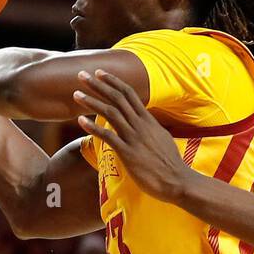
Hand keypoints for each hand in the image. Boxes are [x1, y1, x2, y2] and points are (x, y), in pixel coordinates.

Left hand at [74, 69, 187, 203]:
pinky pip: (107, 136)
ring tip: (76, 94)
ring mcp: (134, 137)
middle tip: (81, 75)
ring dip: (91, 102)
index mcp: (148, 119)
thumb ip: (150, 128)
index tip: (99, 73)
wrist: (176, 180)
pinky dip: (93, 127)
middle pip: (117, 97)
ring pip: (110, 112)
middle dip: (98, 85)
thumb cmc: (169, 163)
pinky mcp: (128, 153)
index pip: (129, 93)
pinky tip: (80, 121)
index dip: (113, 81)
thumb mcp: (161, 138)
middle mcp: (140, 124)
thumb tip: (145, 123)